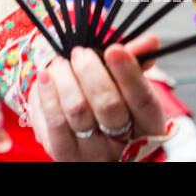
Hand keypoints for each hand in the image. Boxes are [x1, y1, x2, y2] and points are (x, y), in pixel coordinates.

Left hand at [26, 36, 167, 161]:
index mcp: (147, 126)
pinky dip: (48, 93)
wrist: (82, 138)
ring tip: (60, 63)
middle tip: (80, 53)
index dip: (129, 74)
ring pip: (78, 111)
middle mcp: (124, 144)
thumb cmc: (108, 103)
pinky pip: (55, 122)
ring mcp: (94, 152)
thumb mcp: (124, 86)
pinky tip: (45, 76)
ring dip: (65, 79)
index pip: (144, 101)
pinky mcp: (65, 154)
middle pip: (110, 106)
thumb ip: (135, 62)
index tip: (114, 49)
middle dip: (91, 73)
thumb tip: (150, 41)